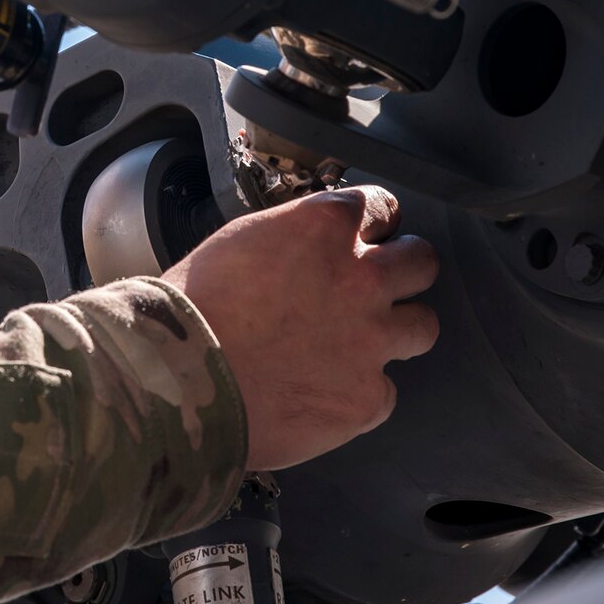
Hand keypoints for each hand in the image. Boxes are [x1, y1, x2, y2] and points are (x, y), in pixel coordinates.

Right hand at [159, 185, 438, 470]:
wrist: (180, 381)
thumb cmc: (191, 310)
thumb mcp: (239, 243)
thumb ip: (290, 239)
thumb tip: (305, 251)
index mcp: (325, 227)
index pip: (382, 206)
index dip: (371, 224)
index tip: (362, 238)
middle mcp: (362, 279)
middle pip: (421, 262)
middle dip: (403, 270)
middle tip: (375, 286)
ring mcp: (371, 341)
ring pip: (423, 326)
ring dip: (397, 330)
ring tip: (361, 343)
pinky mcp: (367, 398)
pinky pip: (383, 392)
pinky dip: (358, 392)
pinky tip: (324, 393)